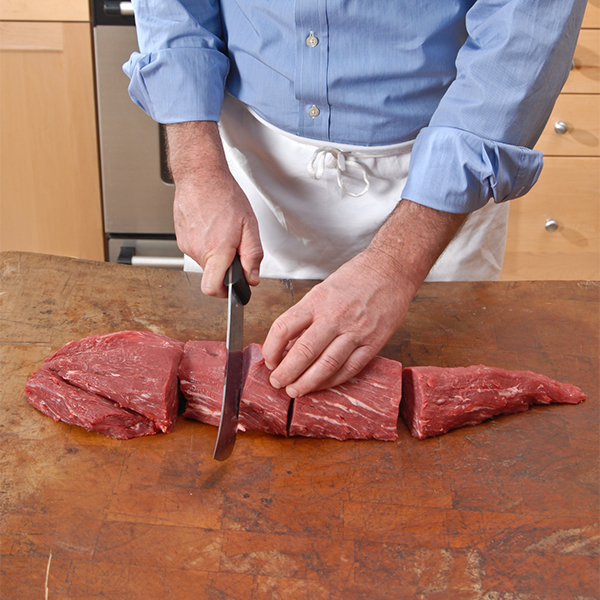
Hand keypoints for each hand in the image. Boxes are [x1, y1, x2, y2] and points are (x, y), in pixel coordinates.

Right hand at [166, 121, 262, 296]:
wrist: (200, 175)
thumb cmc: (225, 196)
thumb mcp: (249, 226)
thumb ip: (253, 256)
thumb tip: (253, 278)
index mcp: (216, 251)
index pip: (212, 289)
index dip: (224, 293)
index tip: (233, 288)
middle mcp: (197, 251)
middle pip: (212, 274)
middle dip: (225, 267)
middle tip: (235, 246)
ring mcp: (186, 245)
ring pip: (205, 261)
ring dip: (216, 254)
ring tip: (223, 231)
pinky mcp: (181, 238)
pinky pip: (197, 250)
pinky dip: (206, 244)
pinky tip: (212, 226)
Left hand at [262, 247, 414, 396]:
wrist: (391, 270)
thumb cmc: (356, 277)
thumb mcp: (323, 289)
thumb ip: (307, 315)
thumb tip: (288, 343)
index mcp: (317, 301)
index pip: (284, 328)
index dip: (271, 349)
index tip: (269, 359)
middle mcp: (334, 317)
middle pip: (303, 352)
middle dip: (286, 373)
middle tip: (277, 382)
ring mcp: (355, 331)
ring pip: (326, 365)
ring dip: (307, 382)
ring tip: (295, 391)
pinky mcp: (373, 343)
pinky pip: (349, 368)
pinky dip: (332, 380)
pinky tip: (321, 385)